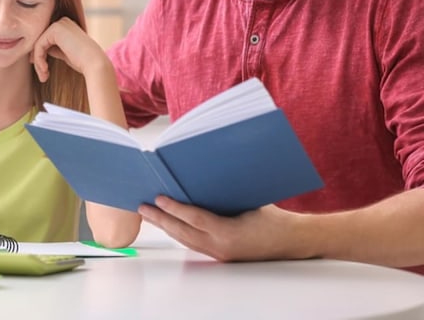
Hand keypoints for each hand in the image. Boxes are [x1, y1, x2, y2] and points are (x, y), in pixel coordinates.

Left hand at [31, 17, 108, 82]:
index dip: (41, 55)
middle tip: (43, 76)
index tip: (43, 71)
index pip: (46, 40)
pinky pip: (39, 45)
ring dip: (38, 62)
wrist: (94, 63)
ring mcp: (59, 24)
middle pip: (41, 41)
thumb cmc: (83, 62)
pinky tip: (45, 69)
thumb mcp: (66, 53)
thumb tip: (42, 50)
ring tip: (44, 76)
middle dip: (38, 59)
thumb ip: (55, 49)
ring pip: (38, 44)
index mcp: (67, 27)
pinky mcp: (55, 29)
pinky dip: (39, 59)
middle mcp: (63, 22)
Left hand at [139, 196, 302, 261]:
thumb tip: (197, 178)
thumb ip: (223, 193)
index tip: (158, 198)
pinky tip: (169, 224)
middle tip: (142, 207)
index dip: (174, 208)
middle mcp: (221, 246)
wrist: (291, 241)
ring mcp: (219, 254)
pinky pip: (193, 243)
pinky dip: (179, 232)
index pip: (194, 218)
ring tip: (149, 214)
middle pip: (182, 232)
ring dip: (166, 226)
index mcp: (229, 232)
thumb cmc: (273, 217)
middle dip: (160, 219)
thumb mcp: (248, 200)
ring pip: (185, 240)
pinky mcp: (220, 256)